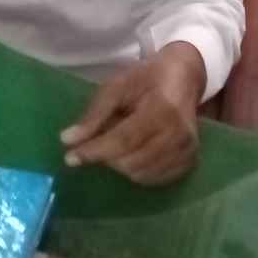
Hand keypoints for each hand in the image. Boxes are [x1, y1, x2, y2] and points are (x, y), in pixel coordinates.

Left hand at [60, 41, 205, 185]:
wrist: (183, 77)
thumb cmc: (146, 79)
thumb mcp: (116, 86)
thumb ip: (94, 114)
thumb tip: (67, 141)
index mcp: (162, 109)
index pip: (124, 140)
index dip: (95, 151)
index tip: (70, 158)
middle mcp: (180, 134)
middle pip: (131, 161)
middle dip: (106, 157)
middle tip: (96, 142)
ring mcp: (187, 151)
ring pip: (140, 174)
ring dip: (119, 165)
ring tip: (117, 144)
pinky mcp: (190, 162)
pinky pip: (153, 180)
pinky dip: (136, 171)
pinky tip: (132, 154)